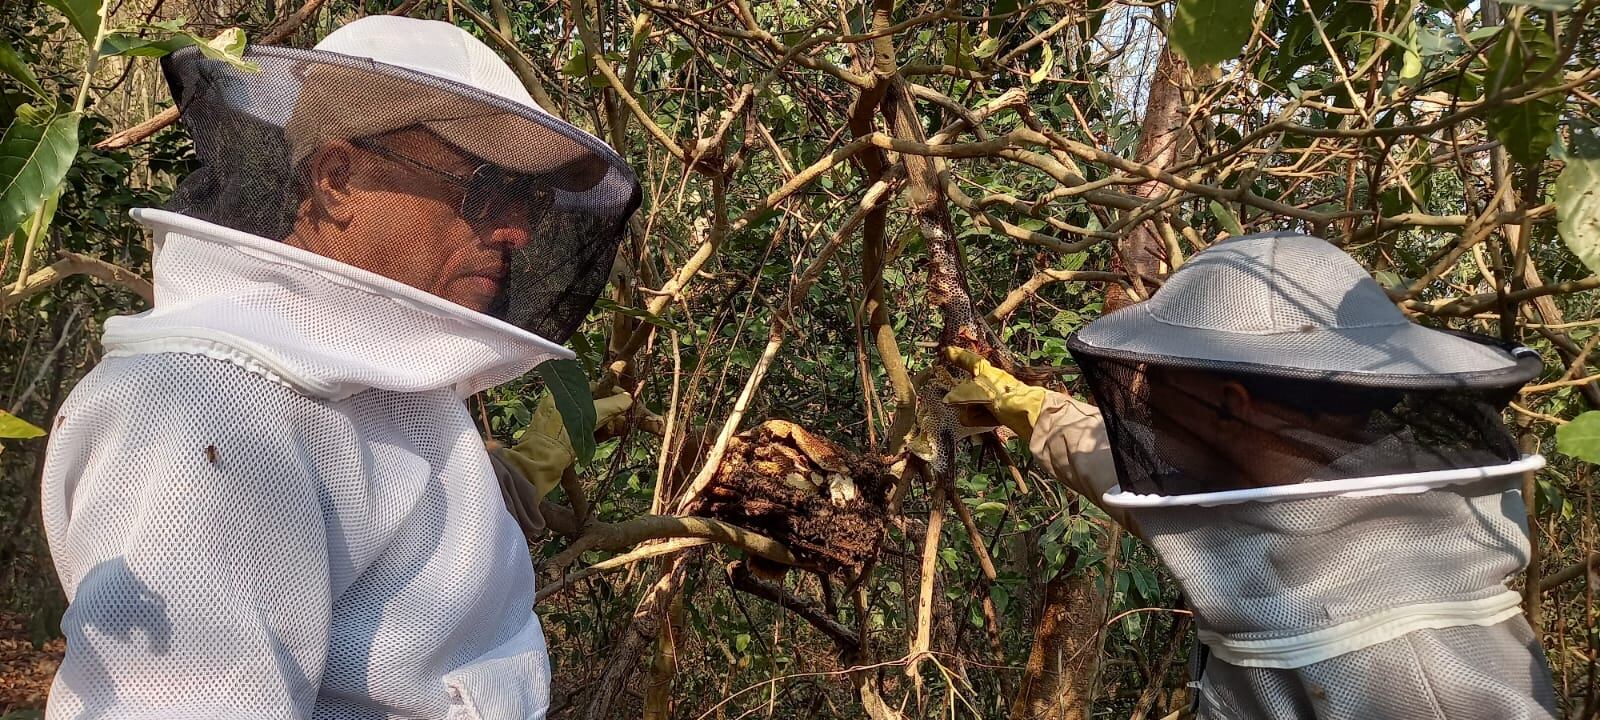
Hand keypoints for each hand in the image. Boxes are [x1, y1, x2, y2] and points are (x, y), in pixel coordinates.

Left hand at [489, 388, 631, 533]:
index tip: (626, 399)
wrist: (541, 464)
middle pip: (593, 403)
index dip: (611, 392)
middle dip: (610, 409)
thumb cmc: (561, 435)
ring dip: (606, 421)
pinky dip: (597, 431)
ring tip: (618, 427)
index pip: (592, 387)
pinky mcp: (565, 438)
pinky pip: (585, 430)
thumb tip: (629, 398)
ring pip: (590, 417)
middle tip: (624, 415)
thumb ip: (611, 405)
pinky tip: (608, 435)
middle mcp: (562, 405)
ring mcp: (562, 423)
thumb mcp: (590, 415)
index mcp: (562, 394)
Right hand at [941, 347, 1047, 440]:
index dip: (958, 356)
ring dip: (970, 410)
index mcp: (986, 371)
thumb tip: (949, 398)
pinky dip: (978, 418)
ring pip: (973, 403)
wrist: (1032, 415)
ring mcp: (995, 398)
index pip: (969, 360)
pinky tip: (977, 421)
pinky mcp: (1000, 413)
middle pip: (968, 387)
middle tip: (955, 401)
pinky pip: (982, 415)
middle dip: (961, 396)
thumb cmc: (1009, 396)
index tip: (948, 351)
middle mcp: (991, 382)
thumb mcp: (980, 390)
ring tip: (972, 414)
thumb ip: (962, 393)